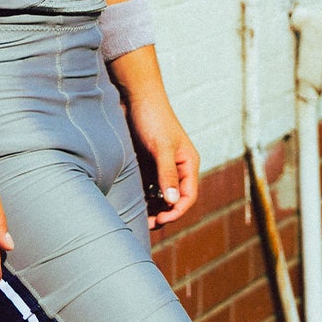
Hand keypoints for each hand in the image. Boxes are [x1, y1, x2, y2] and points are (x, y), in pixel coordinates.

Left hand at [124, 93, 199, 229]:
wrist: (136, 97)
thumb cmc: (153, 118)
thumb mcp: (161, 147)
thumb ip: (166, 174)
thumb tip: (172, 202)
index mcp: (188, 163)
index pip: (188, 195)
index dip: (177, 211)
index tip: (161, 219)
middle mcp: (177, 167)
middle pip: (174, 198)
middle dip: (164, 213)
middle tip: (148, 224)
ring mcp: (161, 166)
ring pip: (160, 194)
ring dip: (153, 207)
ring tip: (141, 218)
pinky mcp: (147, 163)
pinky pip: (148, 186)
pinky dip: (143, 196)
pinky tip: (134, 203)